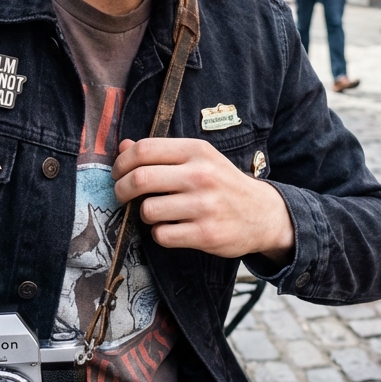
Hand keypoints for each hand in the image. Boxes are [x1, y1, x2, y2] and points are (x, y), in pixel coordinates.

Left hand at [112, 138, 293, 263]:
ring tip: (155, 212)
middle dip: (122, 189)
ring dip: (143, 214)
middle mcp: (201, 175)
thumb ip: (161, 153)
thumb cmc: (222, 183)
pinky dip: (159, 234)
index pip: (144, 149)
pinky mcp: (205, 234)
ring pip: (148, 210)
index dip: (122, 162)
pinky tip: (170, 228)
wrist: (262, 214)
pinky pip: (161, 235)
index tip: (118, 172)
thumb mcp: (198, 159)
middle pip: (140, 179)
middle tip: (122, 194)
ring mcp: (204, 205)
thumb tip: (123, 146)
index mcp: (196, 151)